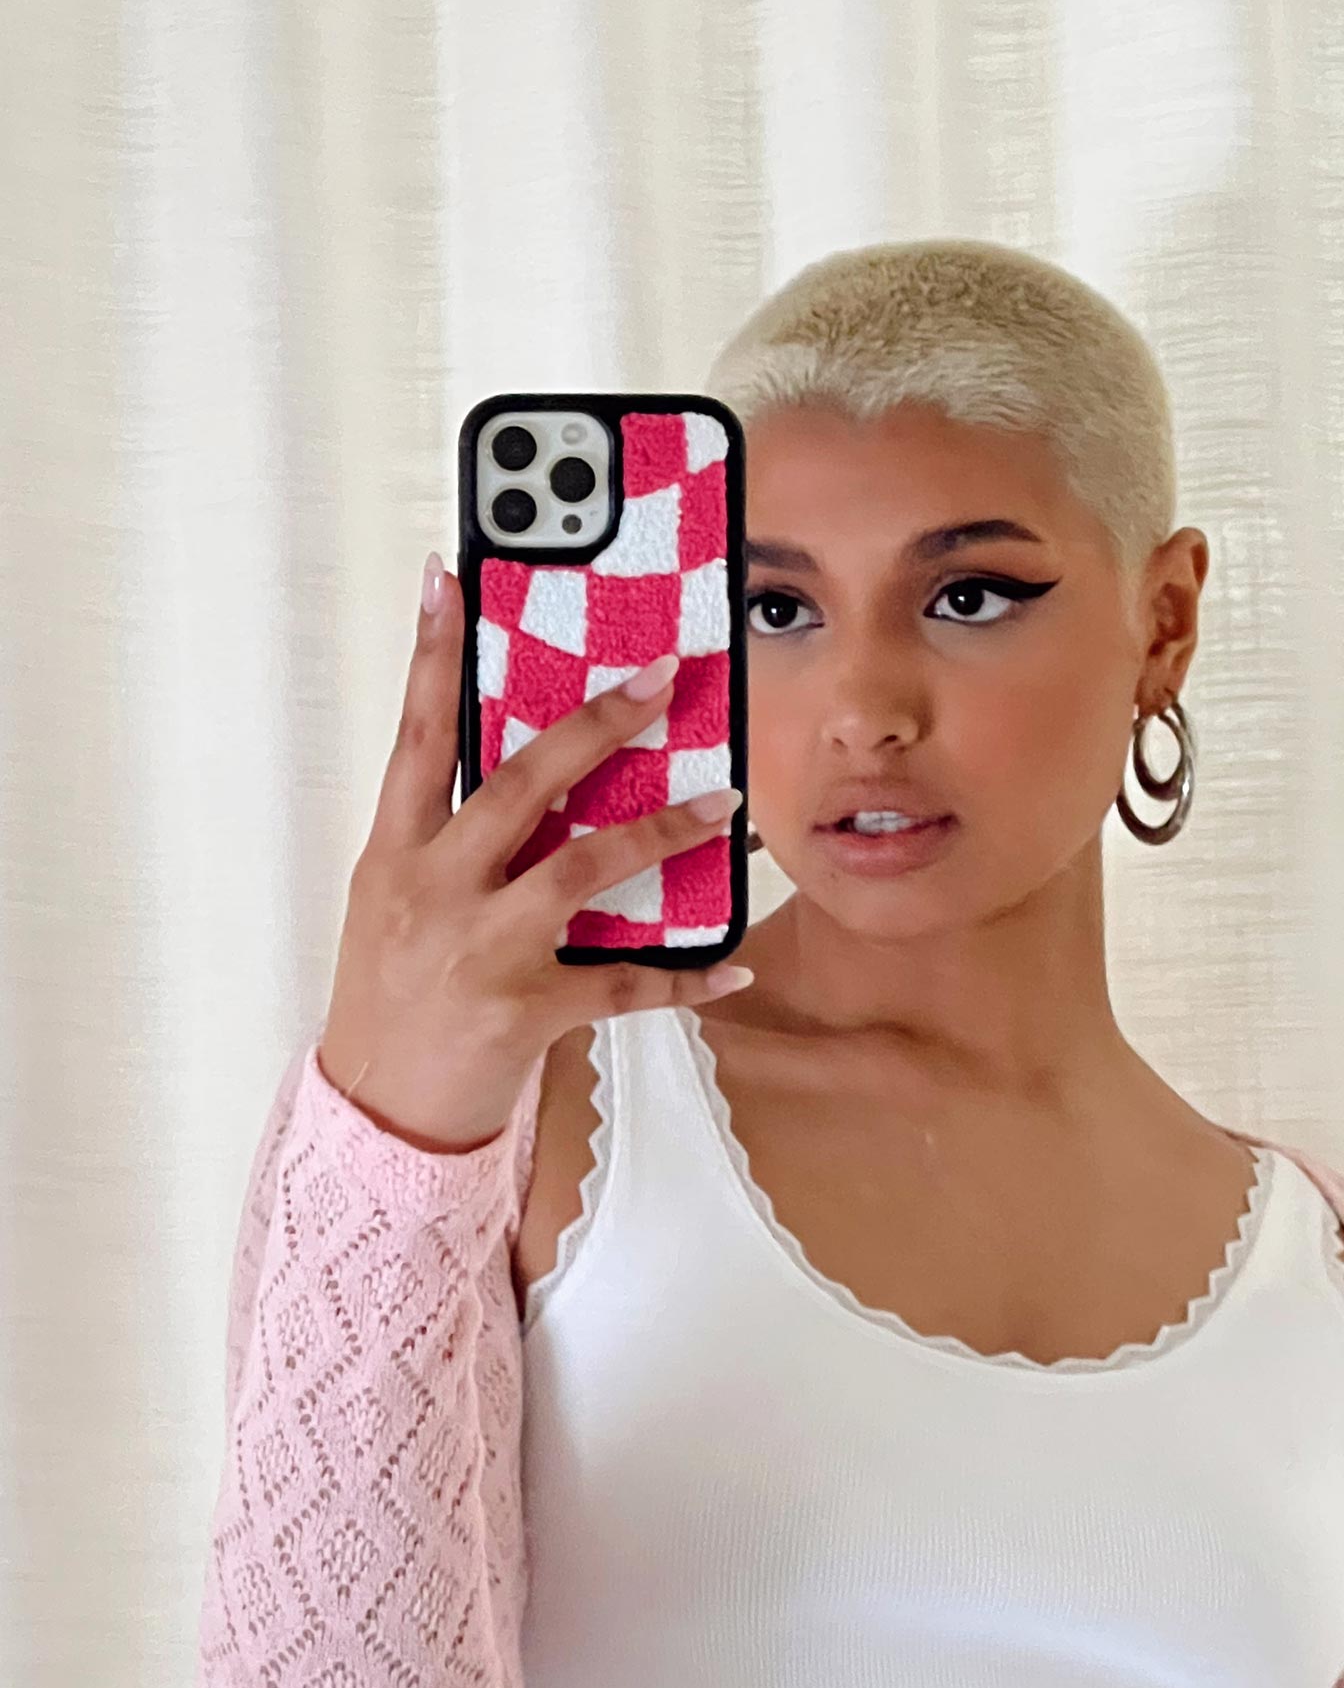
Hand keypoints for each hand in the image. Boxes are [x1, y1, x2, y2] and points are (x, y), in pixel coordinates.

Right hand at [317, 553, 750, 1152]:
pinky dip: (684, 981)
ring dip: (663, 830)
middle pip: (522, 783)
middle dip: (597, 722)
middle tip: (662, 675)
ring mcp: (481, 950)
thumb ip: (447, 839)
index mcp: (395, 853)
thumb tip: (533, 777)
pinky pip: (623, 985)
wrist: (378, 1110)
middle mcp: (434, 890)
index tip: (449, 578)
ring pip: (585, 868)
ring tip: (722, 803)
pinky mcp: (526, 1010)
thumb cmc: (390, 996)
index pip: (414, 736)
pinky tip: (732, 971)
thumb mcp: (395, 902)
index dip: (430, 655)